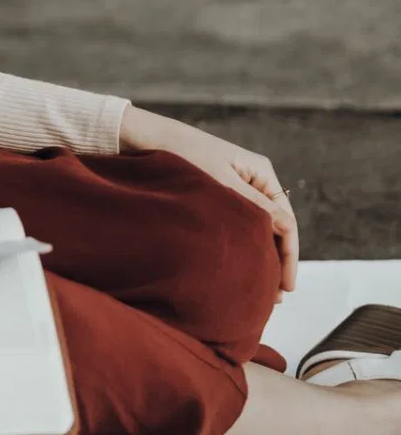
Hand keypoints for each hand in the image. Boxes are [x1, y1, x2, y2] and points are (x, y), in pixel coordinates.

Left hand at [120, 106, 298, 294]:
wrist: (147, 138)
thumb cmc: (182, 155)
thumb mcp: (220, 183)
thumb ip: (254, 206)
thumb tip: (286, 229)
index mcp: (262, 172)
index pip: (286, 222)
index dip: (289, 256)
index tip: (285, 285)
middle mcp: (253, 180)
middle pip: (275, 227)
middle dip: (276, 260)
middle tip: (275, 295)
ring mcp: (236, 187)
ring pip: (256, 227)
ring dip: (259, 254)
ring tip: (259, 287)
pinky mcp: (218, 194)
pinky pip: (237, 223)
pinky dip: (242, 243)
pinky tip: (239, 264)